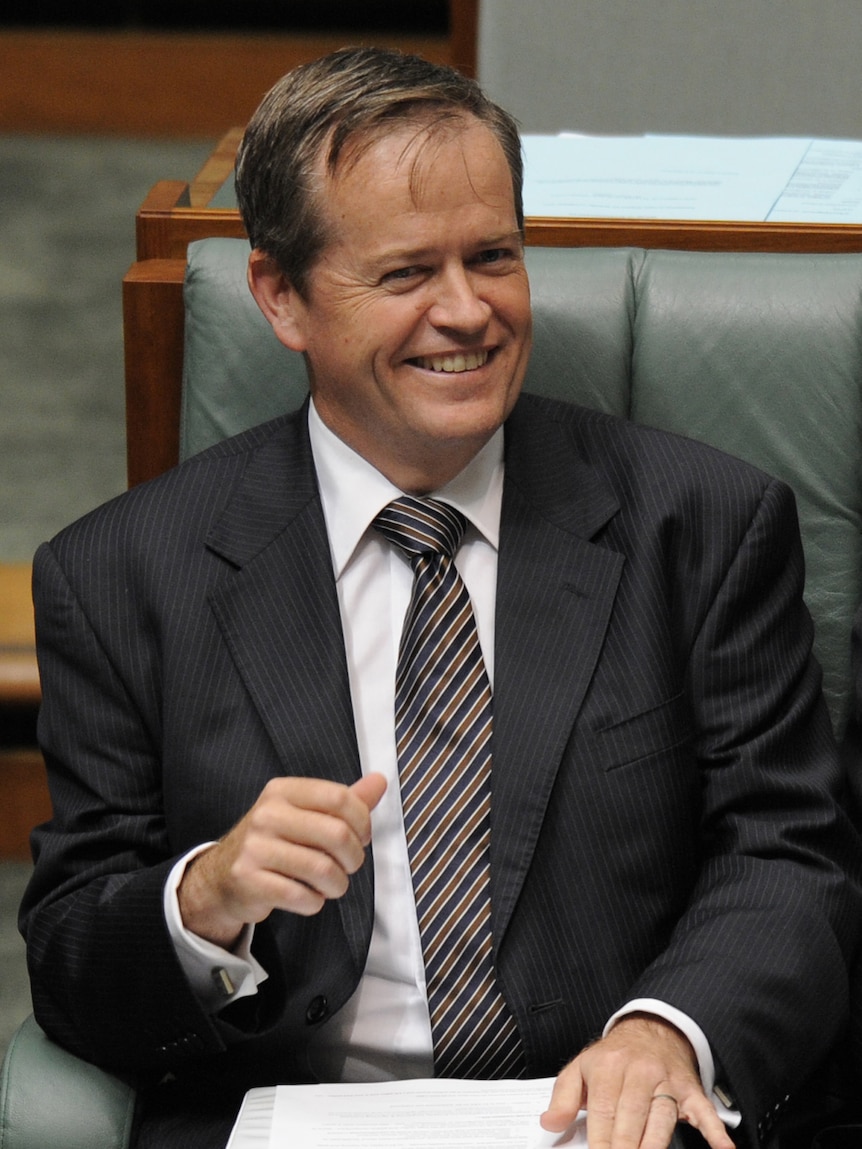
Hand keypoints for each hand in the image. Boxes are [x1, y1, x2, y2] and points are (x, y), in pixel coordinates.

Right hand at [178, 772, 386, 947]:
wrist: (221, 877)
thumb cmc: (274, 842)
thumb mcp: (305, 813)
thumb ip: (345, 799)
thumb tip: (381, 781)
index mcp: (284, 791)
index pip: (340, 798)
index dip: (363, 822)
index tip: (362, 837)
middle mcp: (267, 814)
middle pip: (337, 834)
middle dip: (354, 858)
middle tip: (349, 866)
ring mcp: (255, 847)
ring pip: (322, 869)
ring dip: (337, 884)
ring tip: (331, 884)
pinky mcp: (249, 880)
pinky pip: (302, 897)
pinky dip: (315, 902)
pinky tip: (309, 897)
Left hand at [541, 1014, 734, 1148]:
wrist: (650, 1030)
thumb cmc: (612, 1057)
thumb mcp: (580, 1068)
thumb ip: (562, 1097)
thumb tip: (549, 1124)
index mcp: (608, 1068)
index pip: (603, 1112)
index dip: (600, 1142)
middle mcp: (639, 1073)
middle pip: (632, 1119)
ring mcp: (668, 1082)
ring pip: (662, 1119)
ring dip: (655, 1145)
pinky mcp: (690, 1091)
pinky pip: (706, 1113)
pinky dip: (716, 1133)